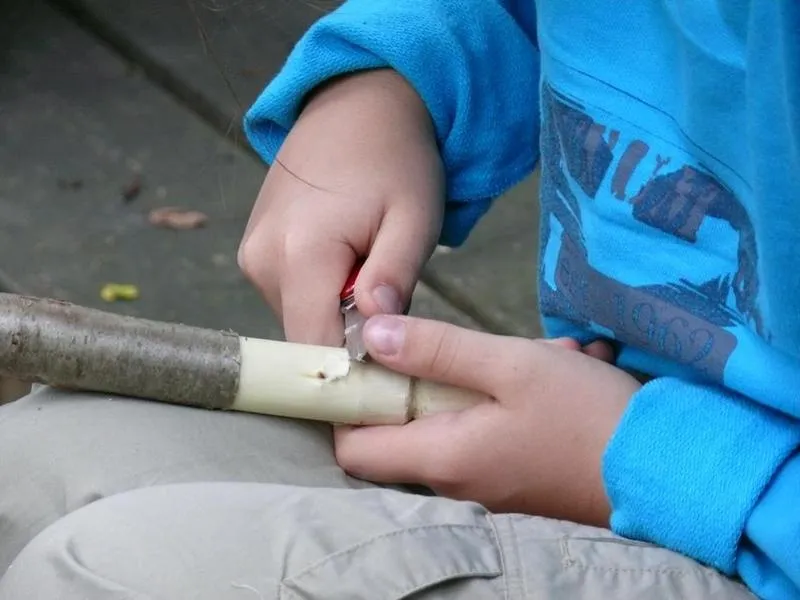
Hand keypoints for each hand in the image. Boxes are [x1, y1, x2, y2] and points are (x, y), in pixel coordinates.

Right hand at [238, 69, 443, 345]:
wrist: (356, 106)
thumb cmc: (395, 160)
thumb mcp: (414, 217)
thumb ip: (394, 276)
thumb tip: (375, 333)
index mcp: (301, 253)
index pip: (315, 346)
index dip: (351, 371)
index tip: (386, 377)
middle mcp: (262, 259)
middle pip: (304, 336)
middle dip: (348, 338)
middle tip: (390, 310)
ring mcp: (252, 254)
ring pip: (297, 317)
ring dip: (335, 314)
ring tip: (369, 274)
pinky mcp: (254, 249)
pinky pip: (289, 295)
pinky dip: (321, 295)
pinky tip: (348, 264)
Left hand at [334, 315, 640, 526]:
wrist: (668, 467)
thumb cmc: (585, 415)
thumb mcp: (508, 365)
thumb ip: (435, 349)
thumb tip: (369, 336)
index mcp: (442, 456)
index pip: (353, 447)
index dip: (346, 402)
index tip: (363, 357)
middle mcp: (455, 479)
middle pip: (405, 425)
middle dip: (431, 375)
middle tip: (476, 346)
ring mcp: (487, 480)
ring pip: (456, 415)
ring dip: (483, 377)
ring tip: (542, 355)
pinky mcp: (515, 472)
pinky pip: (490, 426)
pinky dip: (509, 394)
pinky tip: (559, 369)